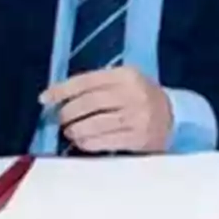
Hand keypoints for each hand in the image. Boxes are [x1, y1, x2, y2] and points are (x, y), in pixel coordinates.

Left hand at [40, 66, 173, 152]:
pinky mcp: (138, 137)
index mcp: (128, 75)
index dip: (62, 90)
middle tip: (60, 119)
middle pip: (87, 103)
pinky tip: (83, 141)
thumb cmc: (140, 97)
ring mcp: (137, 117)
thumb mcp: (124, 82)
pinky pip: (103, 142)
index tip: (45, 98)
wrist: (174, 116)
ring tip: (71, 131)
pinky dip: (86, 142)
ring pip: (92, 124)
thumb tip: (55, 97)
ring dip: (74, 130)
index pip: (87, 81)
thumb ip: (95, 85)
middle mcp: (133, 94)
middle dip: (67, 113)